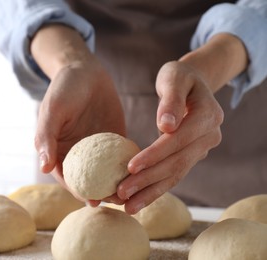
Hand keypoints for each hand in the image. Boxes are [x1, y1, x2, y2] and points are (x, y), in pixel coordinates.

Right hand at [35, 58, 125, 204]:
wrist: (86, 71)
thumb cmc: (64, 88)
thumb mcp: (52, 110)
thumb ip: (46, 137)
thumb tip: (44, 168)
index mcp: (60, 151)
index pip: (68, 178)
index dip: (79, 192)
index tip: (93, 201)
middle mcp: (79, 154)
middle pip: (91, 180)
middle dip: (103, 193)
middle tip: (119, 200)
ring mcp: (98, 149)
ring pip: (108, 173)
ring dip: (119, 184)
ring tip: (134, 191)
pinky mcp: (114, 140)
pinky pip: (122, 157)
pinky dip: (130, 166)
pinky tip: (143, 172)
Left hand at [117, 61, 223, 213]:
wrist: (193, 84)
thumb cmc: (180, 78)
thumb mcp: (174, 78)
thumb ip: (171, 100)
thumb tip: (166, 126)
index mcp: (208, 115)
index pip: (179, 139)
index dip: (155, 154)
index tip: (130, 166)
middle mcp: (209, 136)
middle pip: (177, 162)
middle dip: (148, 179)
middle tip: (121, 193)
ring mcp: (202, 149)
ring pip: (176, 175)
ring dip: (151, 192)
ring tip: (128, 207)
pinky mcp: (191, 156)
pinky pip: (174, 175)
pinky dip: (155, 189)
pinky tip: (138, 201)